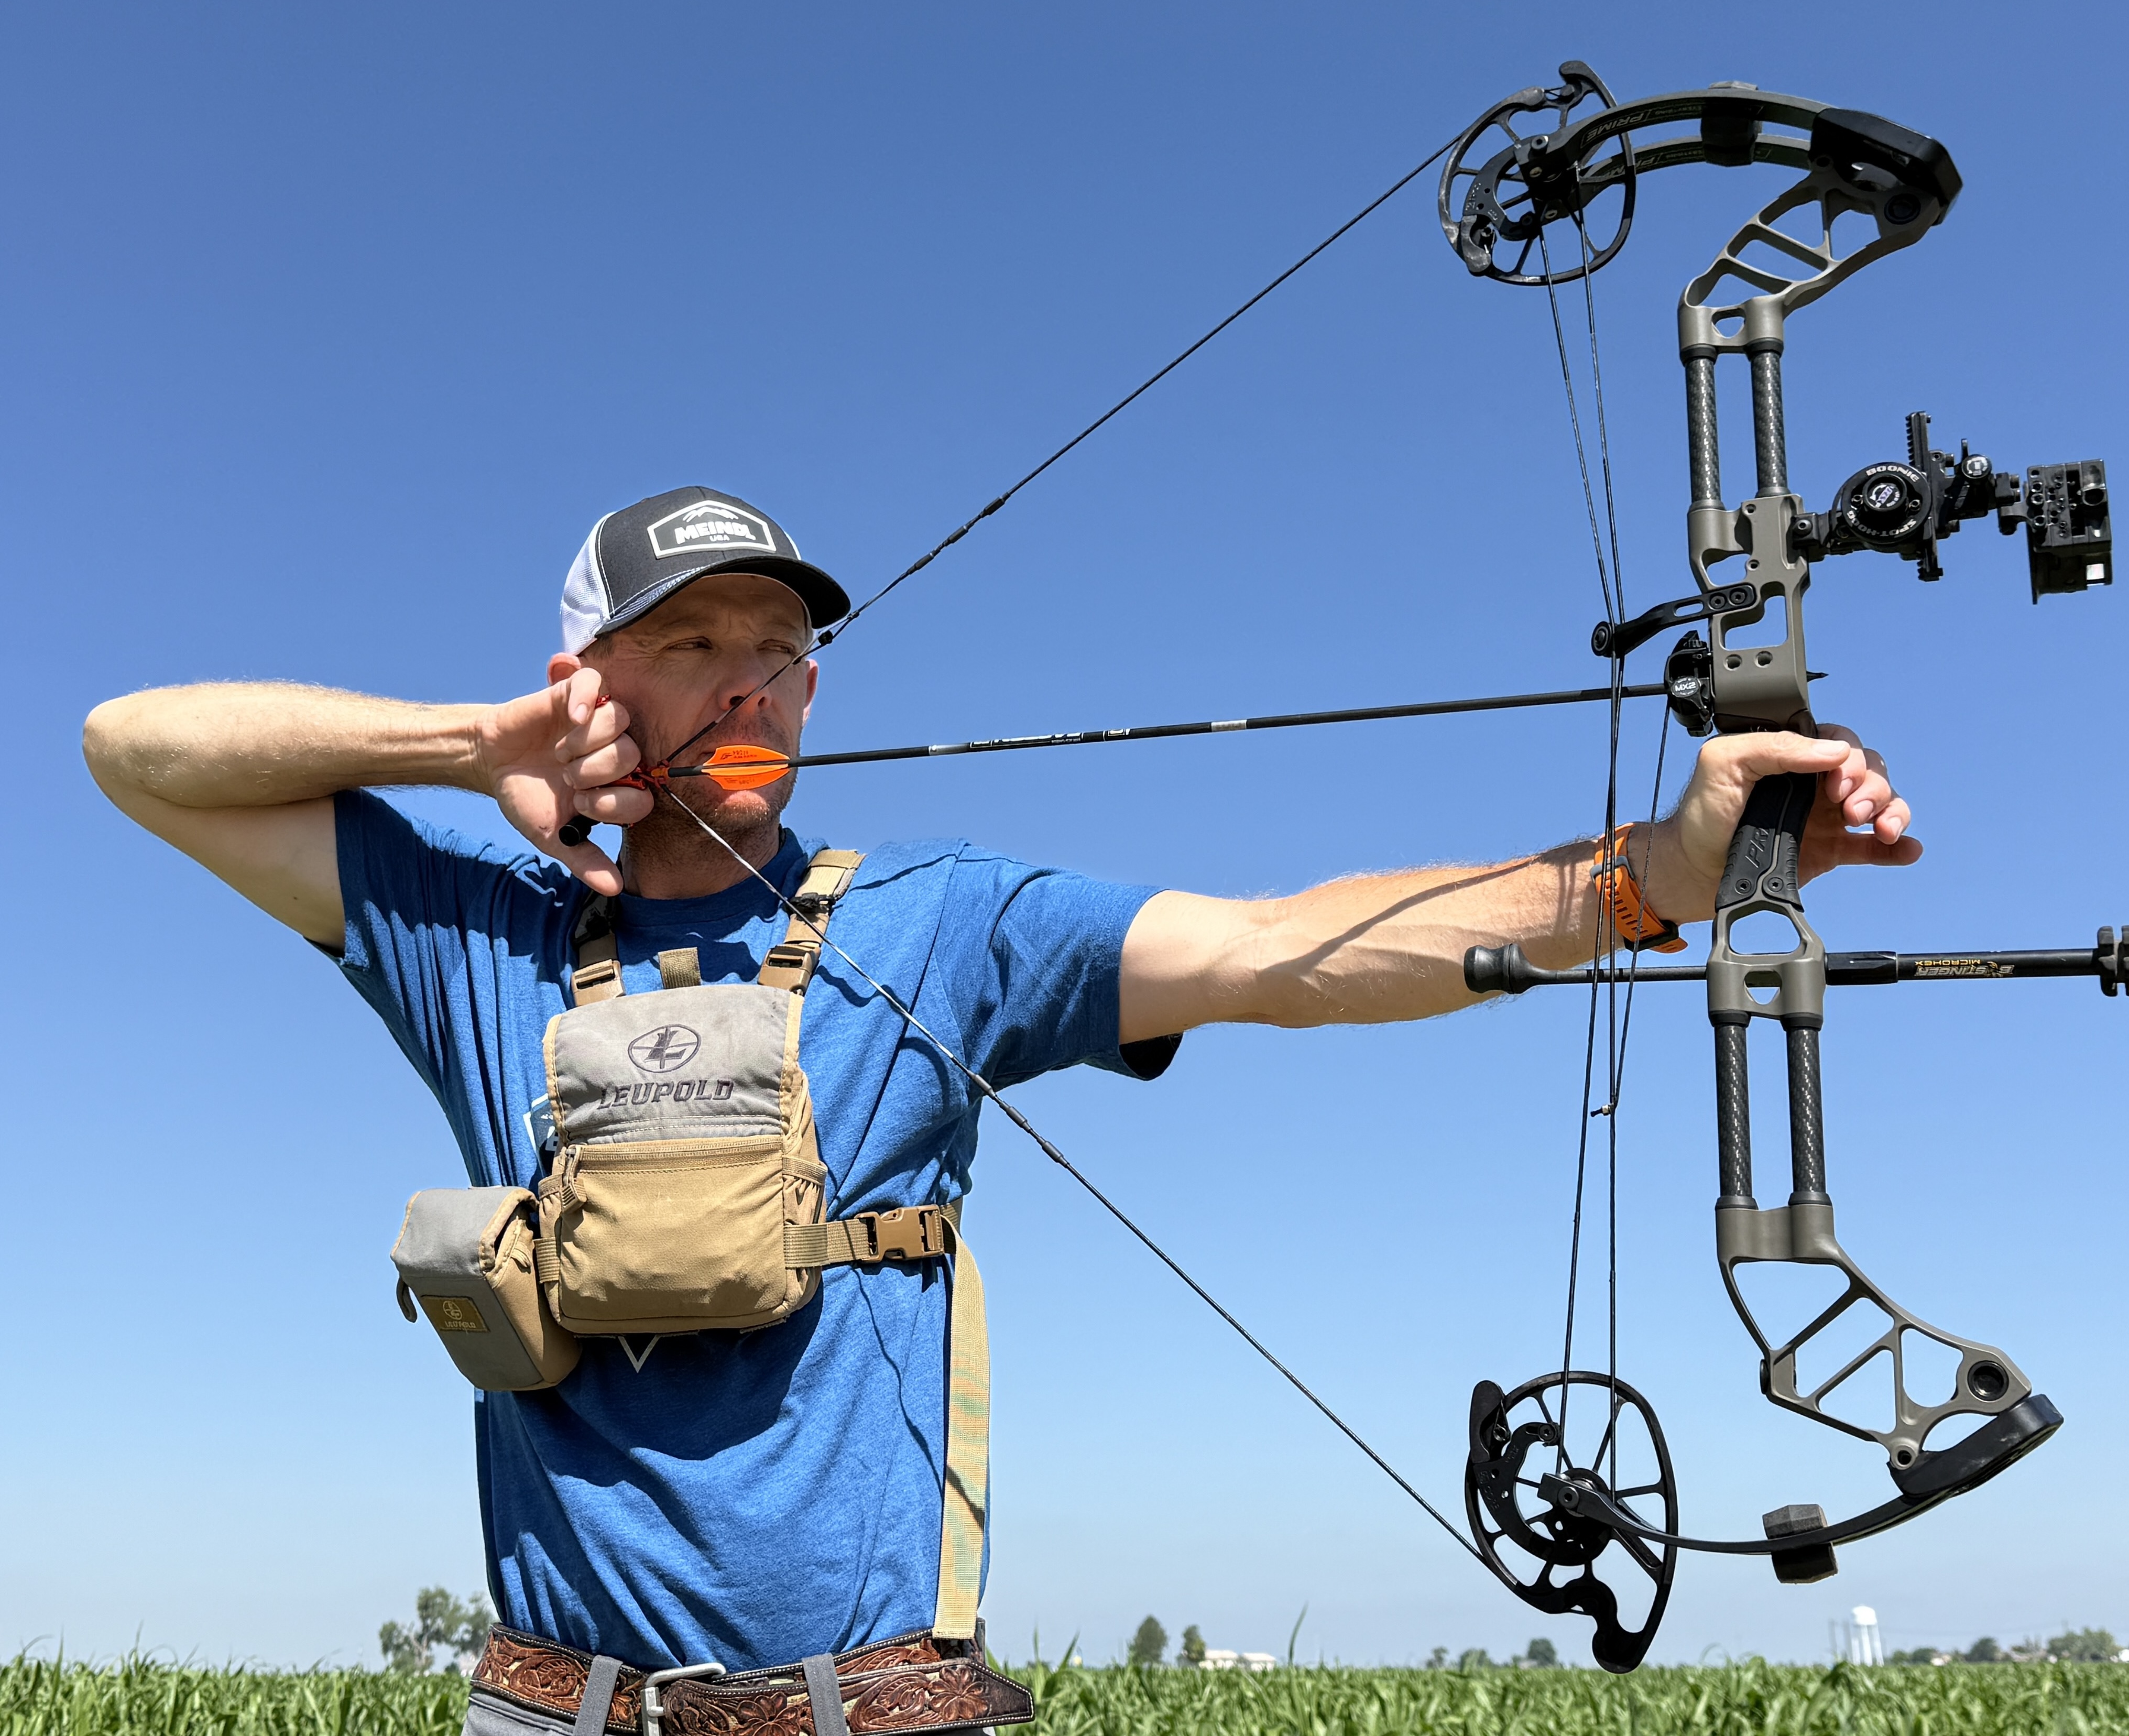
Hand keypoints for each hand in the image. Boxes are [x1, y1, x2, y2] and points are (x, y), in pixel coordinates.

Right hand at [472, 667, 654, 894]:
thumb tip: (615, 889)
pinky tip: (569, 715)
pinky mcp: (574, 693)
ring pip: (618, 720)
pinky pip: (595, 684)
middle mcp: (615, 751)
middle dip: (592, 771)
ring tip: (559, 752)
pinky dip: (585, 698)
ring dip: (583, 742)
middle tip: (565, 775)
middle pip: (631, 755)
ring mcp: (596, 720)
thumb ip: (585, 861)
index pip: (642, 794)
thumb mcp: (552, 837)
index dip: (611, 802)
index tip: (579, 804)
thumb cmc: (527, 798)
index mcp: (618, 785)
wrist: (490, 764)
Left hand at [1640, 723, 1920, 923]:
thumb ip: (1774, 747)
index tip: (1835, 782)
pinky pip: (1875, 848)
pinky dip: (1898, 848)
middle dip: (1872, 787)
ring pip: (1881, 804)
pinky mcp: (1832, 851)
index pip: (1841, 742)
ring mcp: (1827, 818)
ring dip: (1893, 812)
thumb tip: (1832, 750)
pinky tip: (1906, 850)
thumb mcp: (1724, 763)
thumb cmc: (1703, 813)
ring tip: (1882, 831)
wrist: (1695, 870)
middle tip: (1848, 810)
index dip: (1848, 758)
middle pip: (1870, 772)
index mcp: (1794, 756)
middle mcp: (1816, 784)